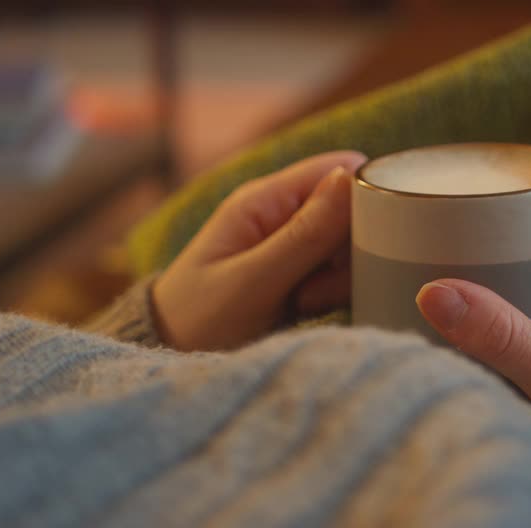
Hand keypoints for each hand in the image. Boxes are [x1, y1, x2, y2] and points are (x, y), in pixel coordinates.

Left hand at [153, 151, 365, 351]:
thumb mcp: (252, 281)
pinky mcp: (299, 275)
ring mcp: (291, 245)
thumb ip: (304, 234)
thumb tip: (350, 177)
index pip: (338, 170)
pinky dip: (333, 292)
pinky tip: (307, 310)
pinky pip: (338, 272)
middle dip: (348, 249)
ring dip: (339, 276)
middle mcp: (281, 214)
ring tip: (304, 303)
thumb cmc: (197, 320)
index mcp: (263, 200)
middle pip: (349, 210)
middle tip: (315, 288)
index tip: (360, 243)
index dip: (362, 198)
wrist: (168, 360)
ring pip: (348, 245)